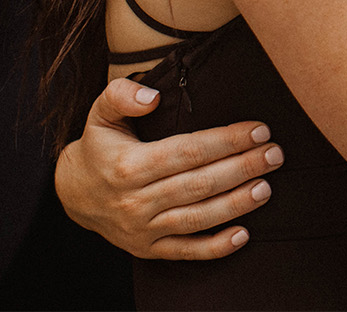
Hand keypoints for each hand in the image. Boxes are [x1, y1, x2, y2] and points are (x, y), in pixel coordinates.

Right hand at [55, 77, 282, 259]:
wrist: (72, 193)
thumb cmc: (99, 146)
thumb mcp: (100, 113)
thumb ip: (121, 95)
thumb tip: (152, 96)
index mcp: (128, 165)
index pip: (187, 152)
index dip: (226, 141)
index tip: (259, 130)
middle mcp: (135, 201)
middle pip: (198, 184)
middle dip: (241, 168)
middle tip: (275, 154)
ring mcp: (142, 229)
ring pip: (196, 218)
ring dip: (236, 204)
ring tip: (267, 187)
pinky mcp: (147, 249)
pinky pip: (185, 252)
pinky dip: (215, 247)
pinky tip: (243, 235)